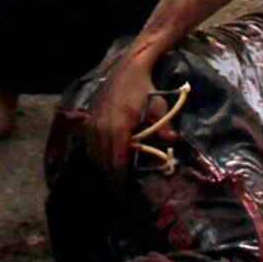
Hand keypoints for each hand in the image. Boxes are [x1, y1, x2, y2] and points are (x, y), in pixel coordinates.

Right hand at [85, 49, 165, 180]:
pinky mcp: (89, 120)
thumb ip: (164, 126)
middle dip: (112, 178)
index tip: (125, 192)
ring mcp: (93, 124)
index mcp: (118, 128)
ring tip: (114, 179)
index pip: (117, 162)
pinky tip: (105, 161)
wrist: (128, 69)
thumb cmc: (145, 88)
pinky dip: (96, 157)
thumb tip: (173, 141)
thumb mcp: (159, 106)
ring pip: (94, 155)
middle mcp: (101, 129)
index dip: (120, 179)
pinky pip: (90, 145)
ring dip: (103, 168)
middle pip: (104, 162)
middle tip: (121, 191)